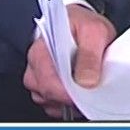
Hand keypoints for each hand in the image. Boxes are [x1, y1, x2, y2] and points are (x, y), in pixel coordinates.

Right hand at [22, 3, 116, 118]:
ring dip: (68, 101)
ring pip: (48, 101)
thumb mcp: (94, 31)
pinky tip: (79, 93)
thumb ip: (90, 55)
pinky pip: (52, 104)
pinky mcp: (46, 86)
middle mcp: (34, 65)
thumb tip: (86, 82)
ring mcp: (38, 77)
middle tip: (89, 91)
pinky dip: (66, 104)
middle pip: (45, 93)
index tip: (83, 96)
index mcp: (41, 50)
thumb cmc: (84, 25)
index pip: (46, 80)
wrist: (82, 24)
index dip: (65, 92)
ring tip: (85, 87)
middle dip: (69, 98)